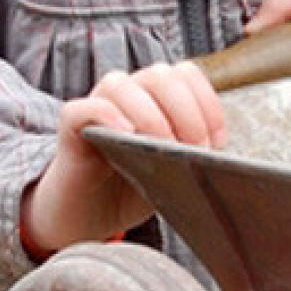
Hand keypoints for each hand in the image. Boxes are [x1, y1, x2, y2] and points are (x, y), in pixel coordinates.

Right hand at [21, 62, 225, 255]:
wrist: (88, 216)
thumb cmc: (131, 189)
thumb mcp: (173, 169)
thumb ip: (193, 151)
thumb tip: (219, 149)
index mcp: (156, 97)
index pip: (185, 74)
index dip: (206, 102)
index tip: (216, 141)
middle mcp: (127, 93)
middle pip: (159, 75)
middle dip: (185, 112)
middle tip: (191, 150)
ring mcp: (97, 106)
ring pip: (120, 84)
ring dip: (149, 115)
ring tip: (160, 149)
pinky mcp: (71, 127)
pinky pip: (83, 108)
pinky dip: (105, 115)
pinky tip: (124, 134)